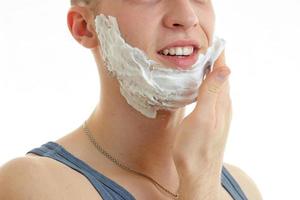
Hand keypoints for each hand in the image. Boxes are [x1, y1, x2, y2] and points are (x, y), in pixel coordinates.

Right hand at [173, 50, 231, 198]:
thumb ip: (212, 94)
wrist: (197, 174)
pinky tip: (199, 88)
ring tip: (201, 63)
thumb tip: (225, 69)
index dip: (217, 56)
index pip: (221, 72)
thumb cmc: (195, 149)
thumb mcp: (203, 119)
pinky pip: (211, 97)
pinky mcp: (211, 121)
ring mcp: (218, 114)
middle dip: (214, 61)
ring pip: (216, 87)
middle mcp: (223, 106)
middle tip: (204, 48)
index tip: (212, 41)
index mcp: (221, 102)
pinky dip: (206, 86)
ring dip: (210, 73)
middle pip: (220, 77)